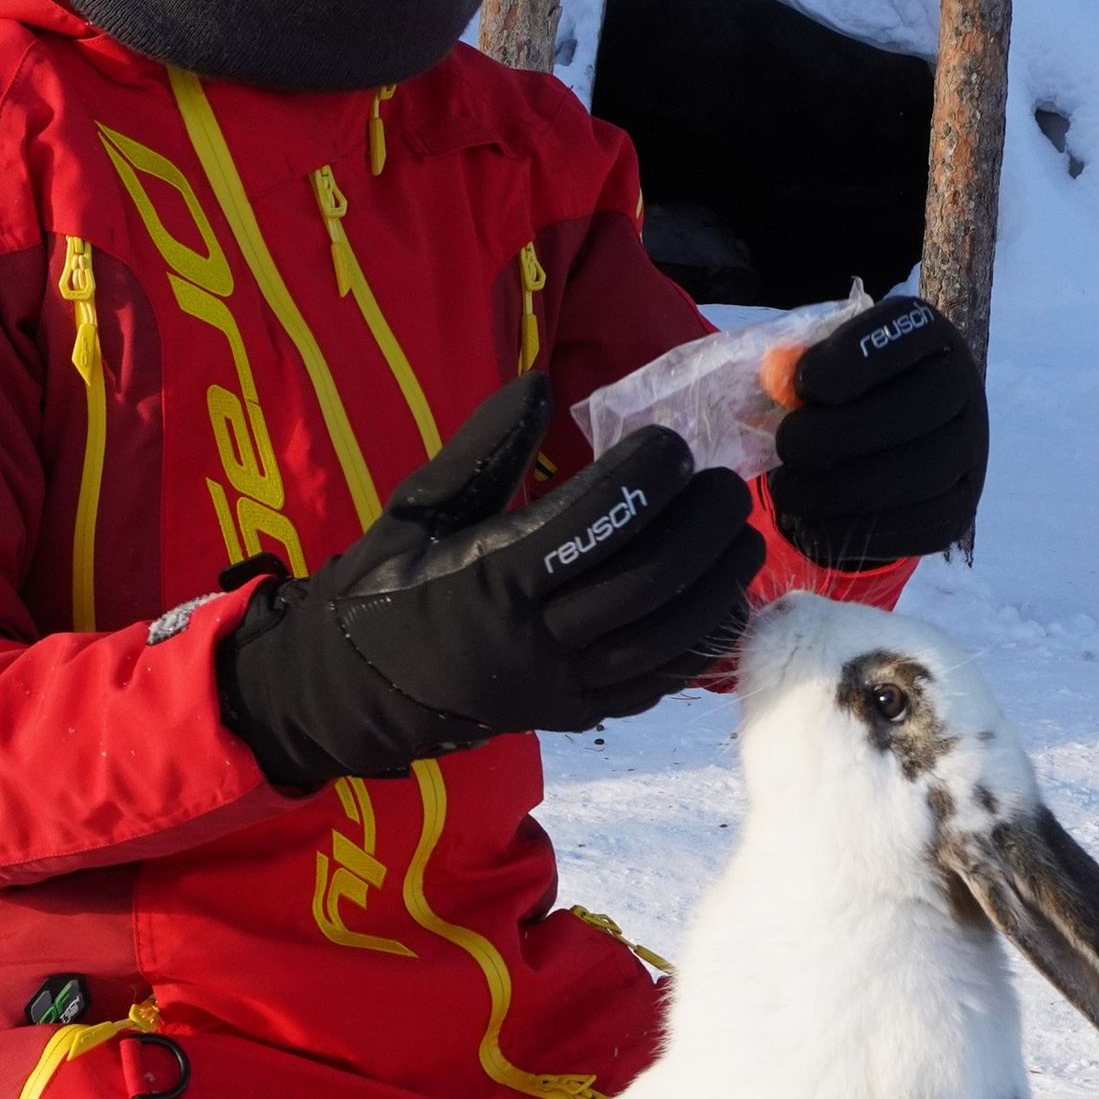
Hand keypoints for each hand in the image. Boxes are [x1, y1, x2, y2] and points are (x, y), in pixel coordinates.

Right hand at [216, 372, 763, 791]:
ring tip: (742, 538)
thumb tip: (540, 384)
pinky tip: (721, 601)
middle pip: (646, 582)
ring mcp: (560, 686)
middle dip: (700, 528)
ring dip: (718, 584)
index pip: (587, 524)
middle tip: (727, 487)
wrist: (356, 691)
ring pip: (665, 638)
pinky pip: (656, 683)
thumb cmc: (387, 588)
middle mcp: (532, 641)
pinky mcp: (577, 714)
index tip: (670, 443)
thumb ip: (481, 451)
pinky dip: (699, 642)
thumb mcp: (416, 510)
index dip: (642, 479)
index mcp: (488, 581)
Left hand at [771, 296, 986, 568]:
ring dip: (837, 488)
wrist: (887, 444)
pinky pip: (913, 525)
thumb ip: (795, 366)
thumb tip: (774, 380)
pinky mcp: (958, 508)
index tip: (803, 386)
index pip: (905, 330)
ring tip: (787, 488)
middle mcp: (962, 387)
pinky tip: (814, 517)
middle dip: (839, 435)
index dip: (851, 362)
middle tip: (787, 446)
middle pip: (918, 408)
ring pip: (915, 474)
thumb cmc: (841, 393)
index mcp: (925, 333)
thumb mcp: (819, 365)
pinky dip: (853, 526)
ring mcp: (968, 452)